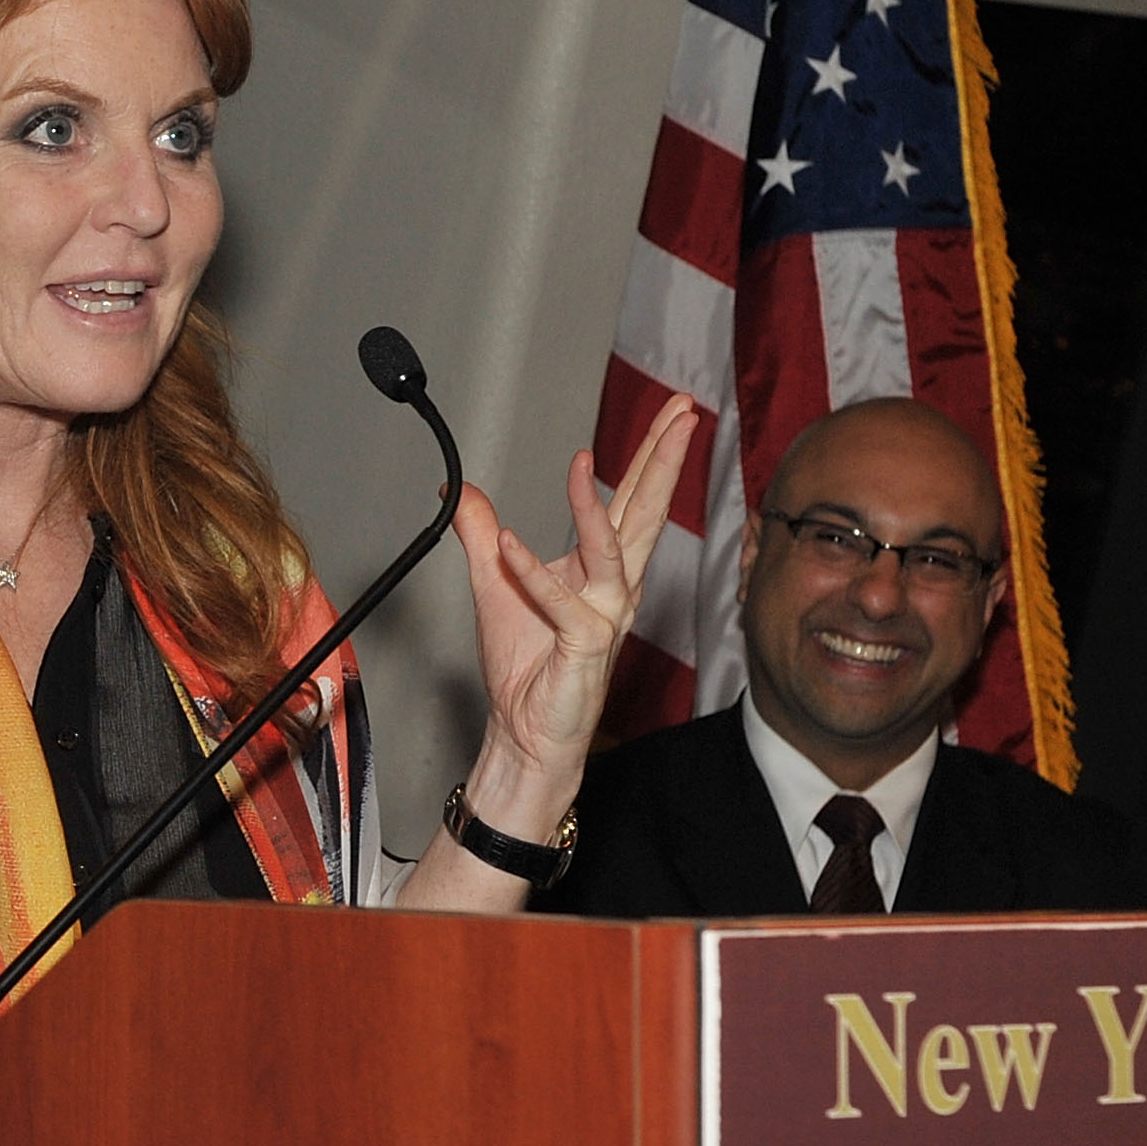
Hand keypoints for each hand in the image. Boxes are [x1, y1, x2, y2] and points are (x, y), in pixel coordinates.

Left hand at [447, 394, 698, 836]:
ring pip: (611, 551)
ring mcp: (605, 616)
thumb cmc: (526, 668)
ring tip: (583, 462)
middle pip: (646, 512)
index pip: (634, 501)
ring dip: (595, 507)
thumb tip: (461, 491)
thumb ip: (480, 534)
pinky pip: (560, 602)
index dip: (653, 455)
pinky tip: (510, 541)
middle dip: (664, 460)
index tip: (674, 412)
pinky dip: (533, 572)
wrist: (525, 733)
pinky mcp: (583, 645)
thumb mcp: (495, 584)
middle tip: (685, 413)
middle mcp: (616, 588)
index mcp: (604, 570)